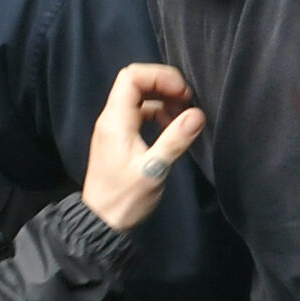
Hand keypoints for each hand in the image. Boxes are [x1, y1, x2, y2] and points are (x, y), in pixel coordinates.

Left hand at [80, 64, 206, 234]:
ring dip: (163, 100)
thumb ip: (175, 140)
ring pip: (139, 98)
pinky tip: (173, 129)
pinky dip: (159, 114)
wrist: (101, 224)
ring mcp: (115, 129)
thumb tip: (197, 114)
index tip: (183, 94)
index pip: (132, 77)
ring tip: (184, 116)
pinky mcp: (120, 139)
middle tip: (188, 102)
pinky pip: (140, 114)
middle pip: (135, 82)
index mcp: (115, 121)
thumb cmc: (124, 200)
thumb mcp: (153, 171)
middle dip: (164, 85)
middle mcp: (111, 119)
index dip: (160, 76)